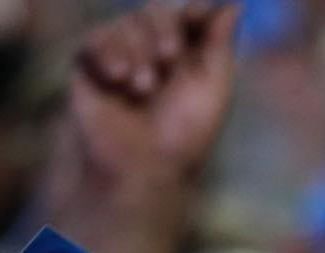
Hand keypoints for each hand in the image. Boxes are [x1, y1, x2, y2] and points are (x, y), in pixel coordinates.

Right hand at [47, 2, 238, 211]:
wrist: (140, 164)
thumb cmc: (183, 134)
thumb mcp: (213, 87)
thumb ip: (220, 43)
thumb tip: (235, 4)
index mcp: (188, 57)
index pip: (191, 14)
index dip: (196, 12)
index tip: (199, 16)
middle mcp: (153, 53)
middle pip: (157, 10)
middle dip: (164, 29)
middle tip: (169, 57)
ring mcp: (120, 57)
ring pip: (127, 23)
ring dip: (138, 51)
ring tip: (142, 88)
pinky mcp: (89, 66)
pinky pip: (96, 38)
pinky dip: (109, 54)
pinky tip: (118, 78)